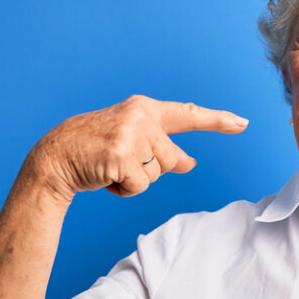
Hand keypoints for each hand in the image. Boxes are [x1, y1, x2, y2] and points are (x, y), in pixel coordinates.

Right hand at [26, 95, 248, 204]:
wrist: (55, 158)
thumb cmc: (96, 150)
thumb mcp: (133, 142)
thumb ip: (163, 148)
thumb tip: (190, 162)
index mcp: (145, 108)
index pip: (188, 114)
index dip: (217, 120)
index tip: (242, 123)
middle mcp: (140, 116)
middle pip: (173, 159)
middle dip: (152, 169)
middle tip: (120, 161)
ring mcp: (131, 135)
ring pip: (158, 174)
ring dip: (136, 180)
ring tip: (110, 166)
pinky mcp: (121, 157)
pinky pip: (140, 187)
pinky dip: (124, 190)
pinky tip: (105, 176)